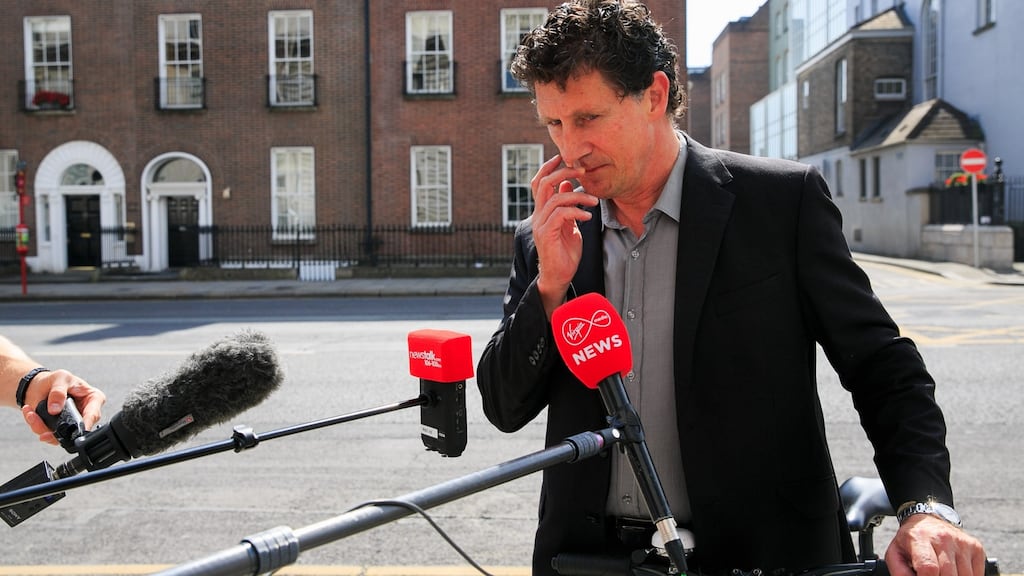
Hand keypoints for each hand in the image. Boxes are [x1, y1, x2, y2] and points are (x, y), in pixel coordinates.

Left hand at [21, 369, 105, 445]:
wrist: (41, 386)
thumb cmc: (57, 380)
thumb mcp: (60, 378)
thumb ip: (58, 392)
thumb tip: (55, 410)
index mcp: (93, 400)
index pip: (93, 414)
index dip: (86, 423)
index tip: (75, 428)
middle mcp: (84, 414)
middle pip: (76, 429)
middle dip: (56, 427)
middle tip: (38, 418)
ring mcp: (71, 423)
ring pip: (60, 436)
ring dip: (41, 427)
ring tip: (31, 413)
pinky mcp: (58, 430)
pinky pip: (48, 436)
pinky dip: (36, 426)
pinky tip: (30, 414)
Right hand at [530, 154, 597, 316]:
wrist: (559, 276)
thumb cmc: (565, 252)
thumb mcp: (569, 224)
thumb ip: (566, 206)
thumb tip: (567, 186)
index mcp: (542, 211)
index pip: (539, 182)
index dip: (548, 167)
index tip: (562, 158)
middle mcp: (538, 215)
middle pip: (544, 184)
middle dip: (563, 173)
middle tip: (582, 170)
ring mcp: (540, 225)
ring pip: (556, 198)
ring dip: (578, 196)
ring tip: (594, 200)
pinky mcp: (546, 234)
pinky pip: (561, 215)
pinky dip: (576, 212)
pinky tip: (588, 216)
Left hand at [885, 514, 986, 575]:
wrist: (928, 520)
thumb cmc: (911, 540)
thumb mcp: (895, 552)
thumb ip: (899, 571)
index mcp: (920, 538)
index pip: (929, 568)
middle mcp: (943, 538)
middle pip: (949, 575)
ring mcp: (962, 542)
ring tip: (942, 572)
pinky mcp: (976, 547)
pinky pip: (976, 574)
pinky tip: (955, 571)